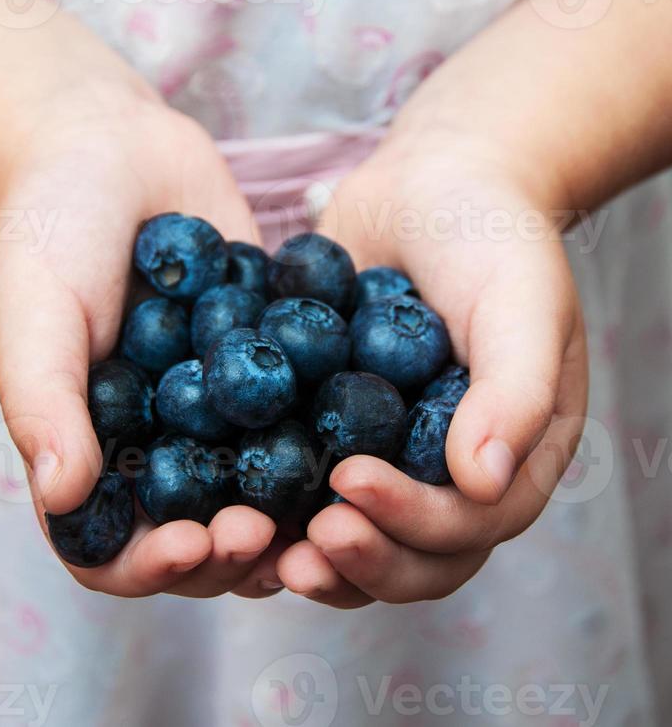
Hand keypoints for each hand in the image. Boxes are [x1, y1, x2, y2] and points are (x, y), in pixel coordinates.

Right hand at [0, 79, 282, 597]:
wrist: (111, 144)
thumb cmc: (49, 227)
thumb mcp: (35, 311)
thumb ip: (43, 402)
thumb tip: (62, 498)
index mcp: (89, 448)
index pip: (109, 546)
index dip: (149, 568)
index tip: (192, 544)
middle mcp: (156, 439)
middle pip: (197, 529)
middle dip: (233, 547)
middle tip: (267, 532)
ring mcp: (218, 402)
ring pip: (260, 482)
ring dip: (291, 507)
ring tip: (324, 504)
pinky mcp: (270, 356)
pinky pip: (302, 405)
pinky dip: (331, 428)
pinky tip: (366, 434)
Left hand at [276, 129, 587, 607]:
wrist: (430, 180)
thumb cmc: (489, 234)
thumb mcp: (520, 300)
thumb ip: (514, 390)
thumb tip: (482, 484)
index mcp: (510, 455)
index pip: (469, 525)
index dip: (413, 523)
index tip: (352, 482)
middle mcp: (447, 470)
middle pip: (411, 555)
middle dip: (359, 559)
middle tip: (303, 546)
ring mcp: (386, 451)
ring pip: (354, 532)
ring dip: (309, 554)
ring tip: (254, 543)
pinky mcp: (328, 424)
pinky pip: (300, 476)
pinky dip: (267, 497)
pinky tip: (219, 493)